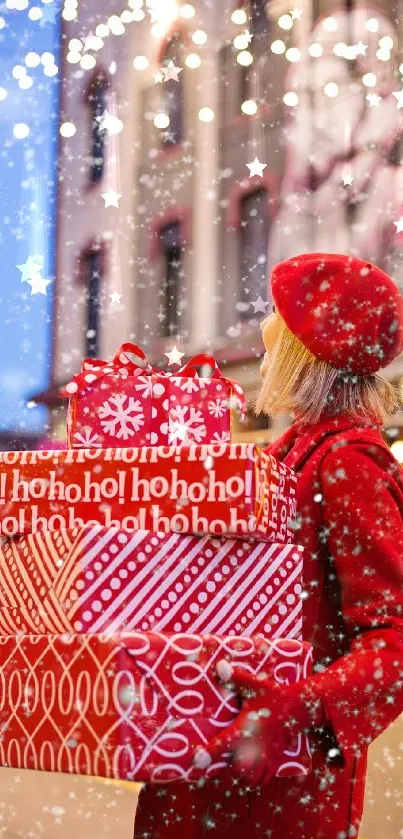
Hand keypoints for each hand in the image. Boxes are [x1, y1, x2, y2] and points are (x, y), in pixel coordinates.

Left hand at [191, 663, 306, 787]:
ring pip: (246, 780)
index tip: (195, 762)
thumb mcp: (254, 684)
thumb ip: (235, 678)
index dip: (206, 756)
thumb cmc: (273, 696)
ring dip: (236, 779)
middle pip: (232, 773)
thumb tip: (219, 665)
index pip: (220, 747)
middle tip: (210, 769)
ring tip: (227, 772)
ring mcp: (265, 758)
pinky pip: (261, 781)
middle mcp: (253, 748)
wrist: (299, 708)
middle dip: (220, 774)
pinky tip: (246, 773)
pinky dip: (252, 781)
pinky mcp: (274, 763)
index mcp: (244, 730)